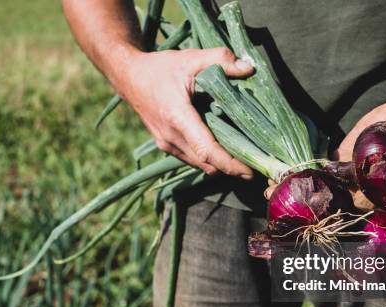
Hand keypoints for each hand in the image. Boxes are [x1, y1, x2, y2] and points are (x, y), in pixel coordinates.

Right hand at [112, 47, 254, 178]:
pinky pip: (192, 159)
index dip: (230, 163)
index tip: (250, 170)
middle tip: (256, 165)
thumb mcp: (191, 57)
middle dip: (232, 168)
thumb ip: (220, 59)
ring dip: (220, 164)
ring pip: (199, 164)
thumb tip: (249, 69)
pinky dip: (208, 159)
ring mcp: (166, 144)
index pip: (207, 150)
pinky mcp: (165, 145)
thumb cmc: (160, 67)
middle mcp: (170, 137)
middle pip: (207, 163)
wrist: (129, 77)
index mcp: (177, 117)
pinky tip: (224, 149)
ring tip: (244, 158)